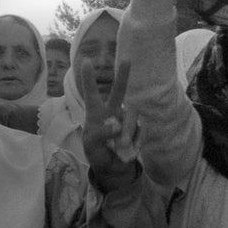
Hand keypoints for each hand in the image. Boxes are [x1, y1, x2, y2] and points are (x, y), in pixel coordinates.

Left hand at [80, 59, 138, 190]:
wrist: (113, 168)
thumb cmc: (97, 151)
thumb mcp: (90, 145)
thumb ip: (99, 134)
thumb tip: (116, 126)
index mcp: (96, 113)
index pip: (91, 93)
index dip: (88, 78)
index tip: (86, 61)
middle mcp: (112, 111)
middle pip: (119, 90)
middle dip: (123, 75)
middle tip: (127, 59)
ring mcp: (127, 118)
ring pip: (131, 115)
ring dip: (127, 131)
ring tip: (122, 145)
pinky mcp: (139, 128)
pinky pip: (141, 128)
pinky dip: (135, 140)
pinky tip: (130, 148)